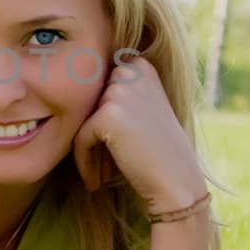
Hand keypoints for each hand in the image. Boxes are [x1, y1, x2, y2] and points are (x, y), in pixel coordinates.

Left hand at [71, 54, 205, 211]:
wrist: (178, 182)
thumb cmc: (159, 152)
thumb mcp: (143, 109)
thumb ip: (117, 95)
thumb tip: (71, 91)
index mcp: (139, 67)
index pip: (97, 89)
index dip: (98, 120)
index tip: (106, 148)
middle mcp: (130, 72)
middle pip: (88, 104)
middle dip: (91, 135)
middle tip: (102, 165)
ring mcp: (119, 90)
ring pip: (81, 122)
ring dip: (88, 151)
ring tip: (100, 174)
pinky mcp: (107, 114)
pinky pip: (79, 139)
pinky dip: (84, 162)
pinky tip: (95, 182)